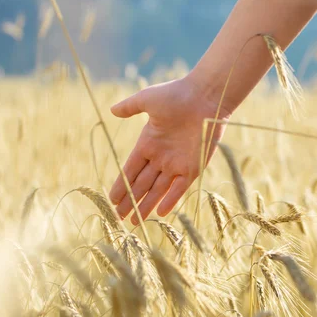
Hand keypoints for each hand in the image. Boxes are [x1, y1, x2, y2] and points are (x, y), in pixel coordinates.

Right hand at [109, 77, 229, 224]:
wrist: (205, 97)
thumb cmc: (176, 95)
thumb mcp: (148, 100)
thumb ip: (131, 107)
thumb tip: (113, 111)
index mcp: (148, 143)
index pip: (130, 170)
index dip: (121, 185)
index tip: (111, 199)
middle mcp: (161, 157)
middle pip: (142, 184)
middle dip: (131, 201)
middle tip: (119, 217)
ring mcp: (176, 163)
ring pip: (158, 190)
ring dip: (147, 205)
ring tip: (135, 221)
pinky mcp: (193, 167)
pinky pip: (179, 188)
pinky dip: (170, 199)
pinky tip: (160, 213)